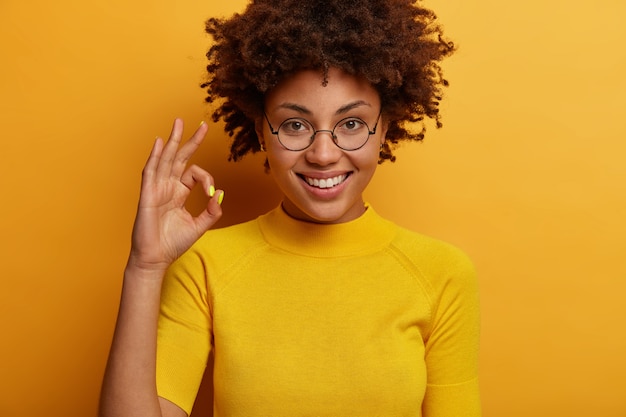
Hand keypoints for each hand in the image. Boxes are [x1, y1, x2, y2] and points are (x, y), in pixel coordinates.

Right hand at [127, 118, 223, 272]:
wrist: (156, 259)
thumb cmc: (173, 243)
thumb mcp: (200, 226)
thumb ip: (212, 212)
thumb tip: (220, 194)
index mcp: (179, 193)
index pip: (194, 173)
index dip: (207, 178)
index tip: (212, 192)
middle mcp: (167, 187)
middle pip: (179, 158)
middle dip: (190, 141)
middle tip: (202, 125)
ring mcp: (156, 189)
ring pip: (165, 159)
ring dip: (173, 141)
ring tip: (179, 123)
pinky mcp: (148, 195)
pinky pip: (150, 172)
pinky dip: (154, 156)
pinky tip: (159, 142)